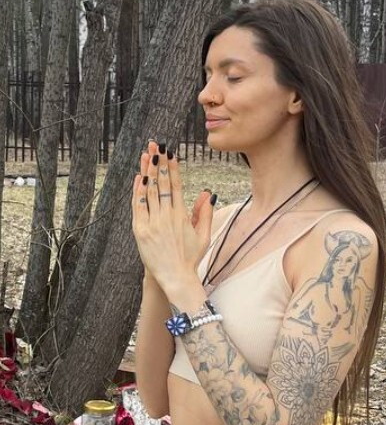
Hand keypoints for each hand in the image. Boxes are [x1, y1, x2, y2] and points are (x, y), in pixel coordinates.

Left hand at [132, 141, 214, 291]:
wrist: (176, 278)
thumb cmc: (190, 258)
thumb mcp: (204, 235)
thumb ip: (204, 213)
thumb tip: (208, 193)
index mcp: (181, 216)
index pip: (176, 185)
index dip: (173, 168)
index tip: (170, 153)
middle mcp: (167, 217)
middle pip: (162, 184)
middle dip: (159, 163)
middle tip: (156, 146)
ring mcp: (152, 223)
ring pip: (149, 192)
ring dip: (147, 172)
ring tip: (146, 155)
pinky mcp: (140, 231)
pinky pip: (138, 207)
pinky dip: (138, 192)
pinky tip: (139, 178)